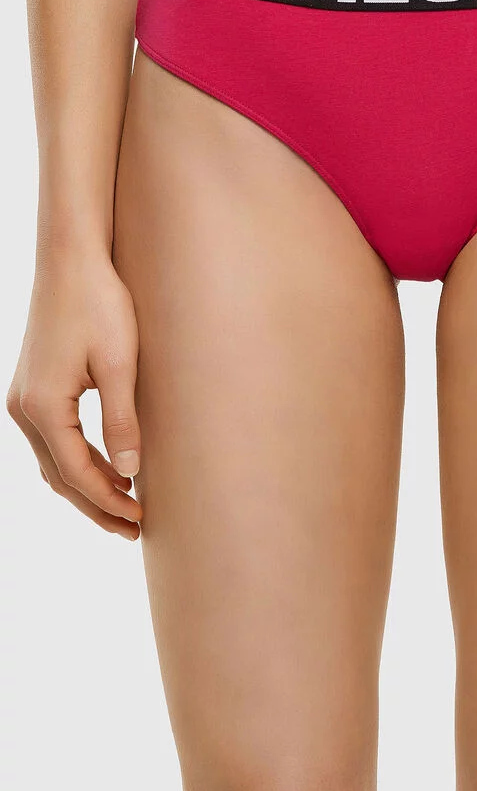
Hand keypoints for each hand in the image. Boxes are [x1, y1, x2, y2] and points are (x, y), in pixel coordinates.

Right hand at [7, 249, 142, 538]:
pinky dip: (78, 460)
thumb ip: (122, 421)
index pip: (77, 472)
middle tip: (133, 529)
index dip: (109, 500)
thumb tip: (129, 474)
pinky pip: (53, 440)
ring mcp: (23, 399)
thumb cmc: (100, 305)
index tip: (140, 519)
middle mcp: (22, 409)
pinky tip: (108, 467)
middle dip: (96, 504)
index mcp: (43, 407)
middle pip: (60, 476)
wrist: (71, 261)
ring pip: (54, 461)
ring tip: (125, 504)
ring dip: (87, 485)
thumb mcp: (120, 364)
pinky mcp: (33, 388)